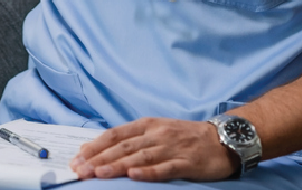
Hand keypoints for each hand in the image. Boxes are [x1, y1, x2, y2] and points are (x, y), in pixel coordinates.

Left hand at [69, 117, 234, 181]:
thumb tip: (100, 149)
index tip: (77, 158)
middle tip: (79, 170)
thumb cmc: (186, 136)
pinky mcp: (187, 163)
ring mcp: (171, 148)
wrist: (223, 138)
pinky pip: (165, 168)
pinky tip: (134, 175)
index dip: (95, 146)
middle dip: (98, 159)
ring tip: (98, 173)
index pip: (115, 134)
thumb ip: (132, 139)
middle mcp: (157, 135)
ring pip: (139, 157)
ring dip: (117, 165)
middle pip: (123, 147)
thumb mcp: (157, 131)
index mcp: (147, 125)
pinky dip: (149, 172)